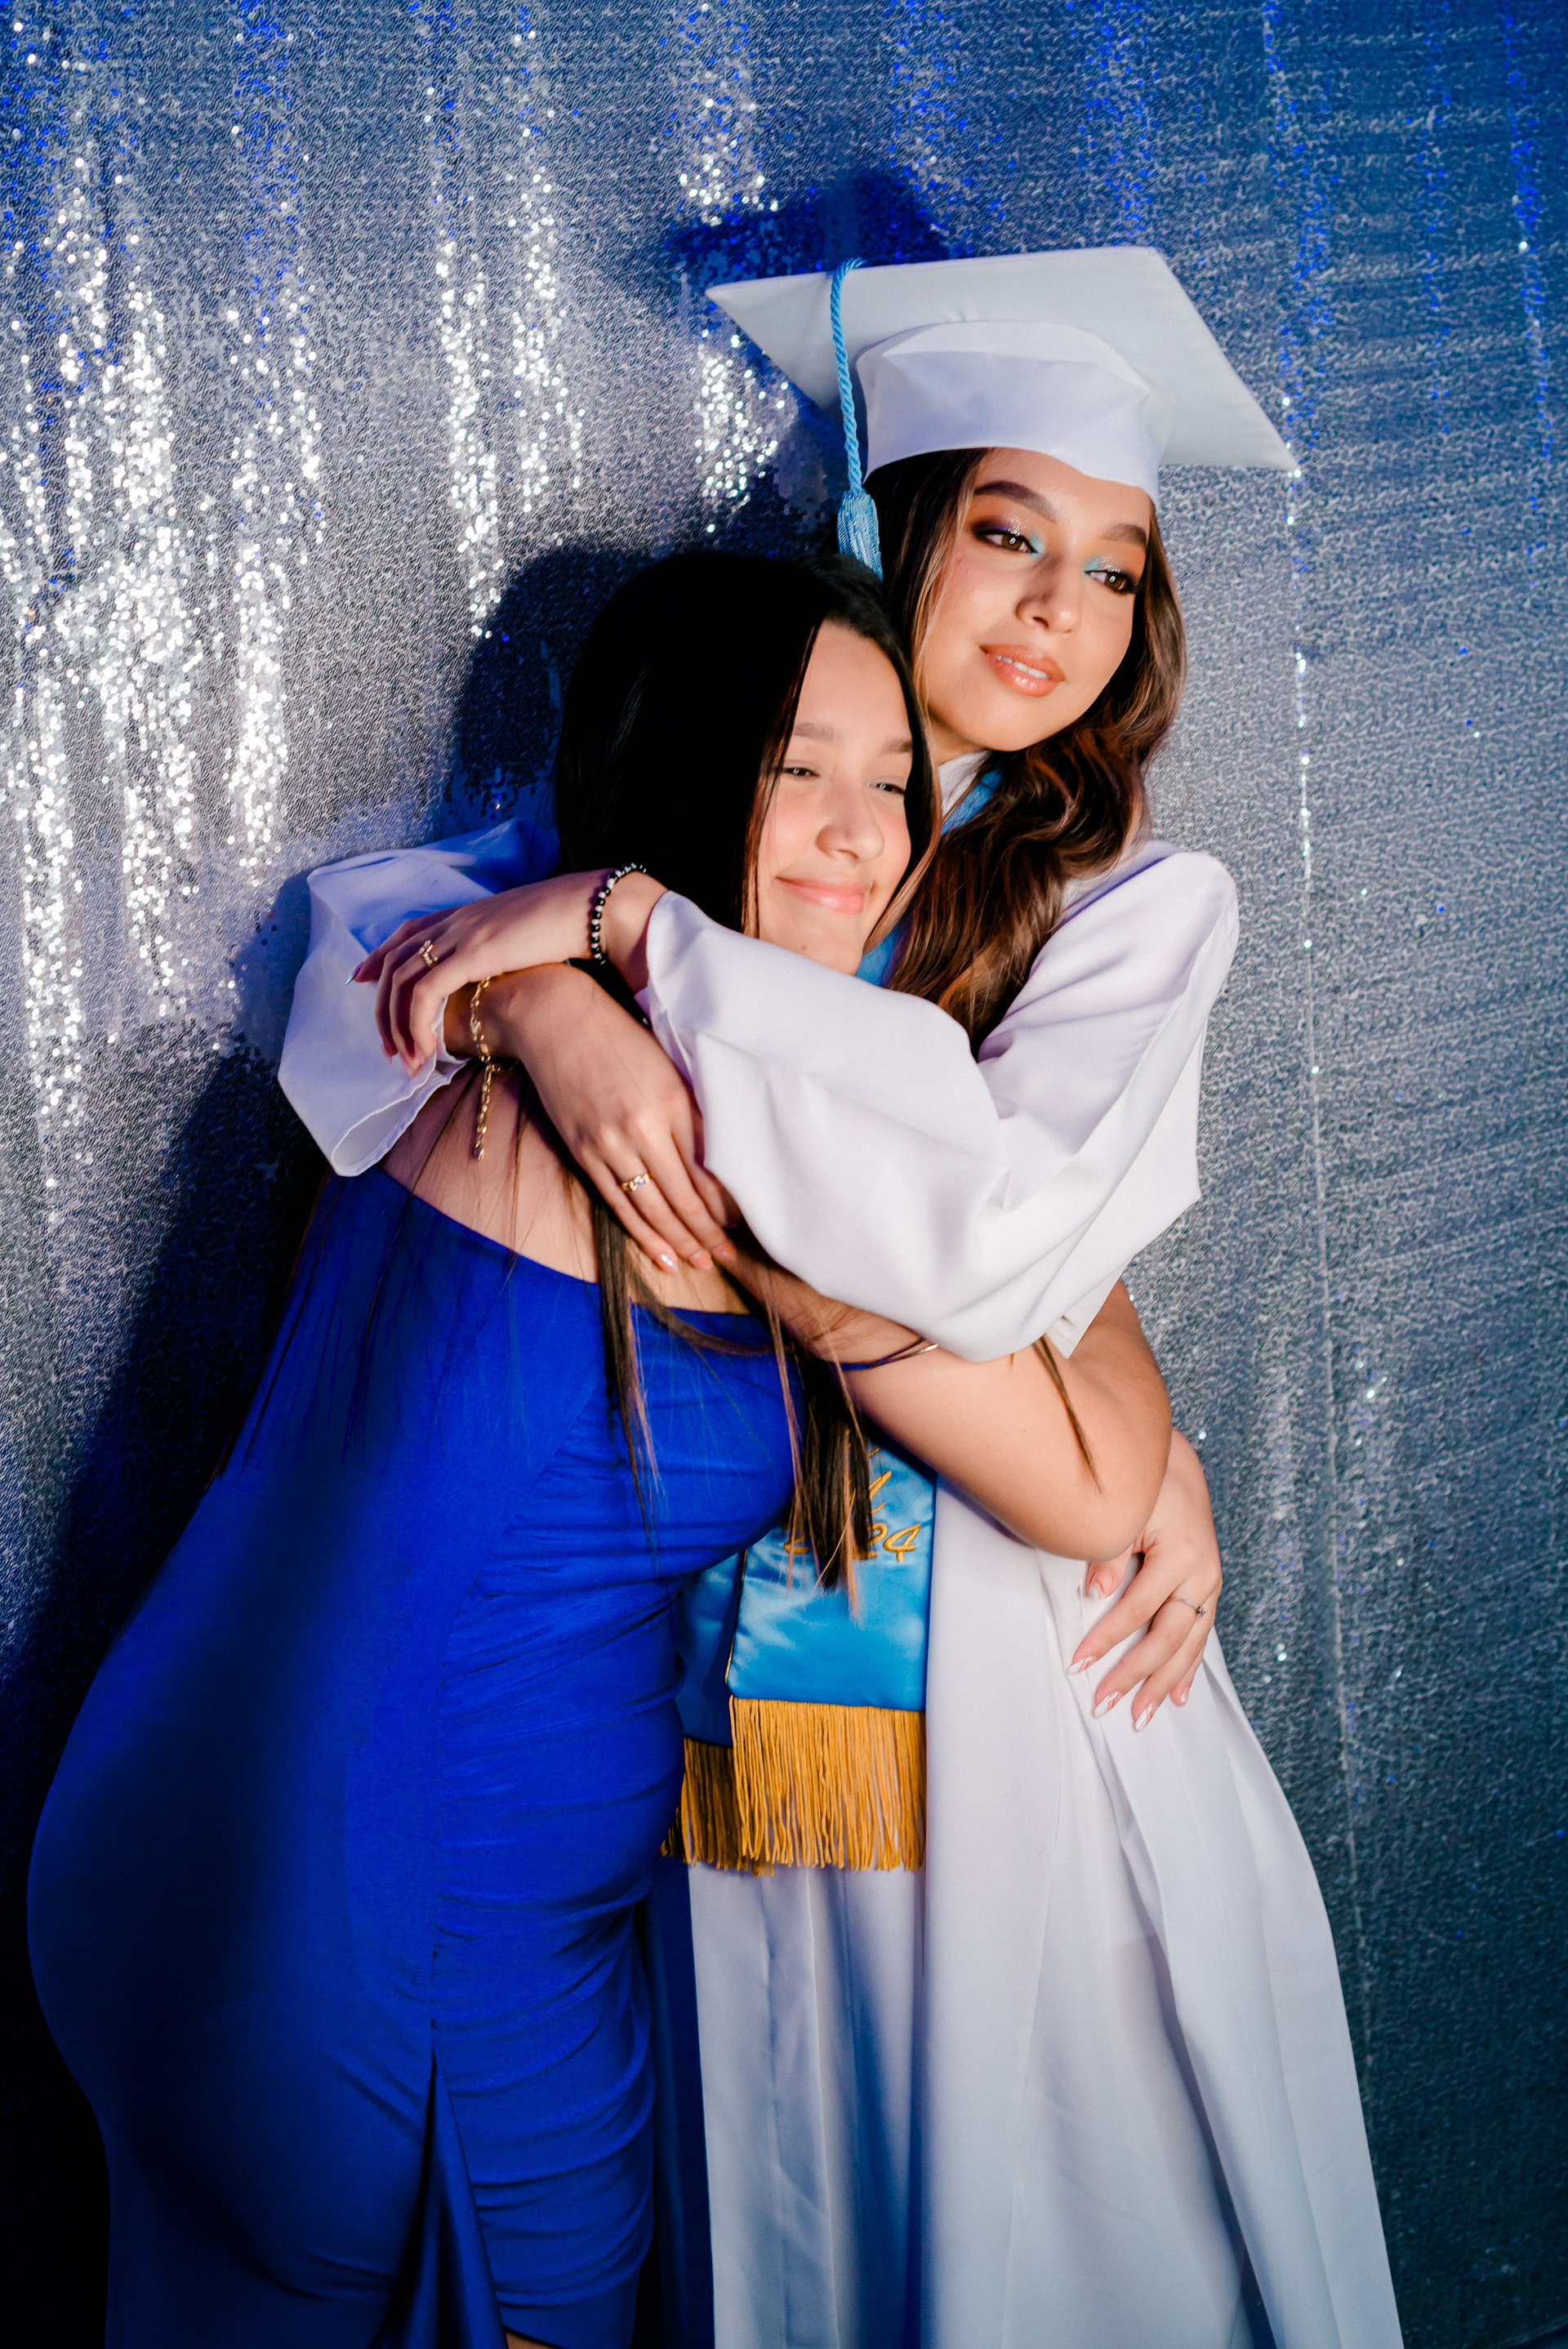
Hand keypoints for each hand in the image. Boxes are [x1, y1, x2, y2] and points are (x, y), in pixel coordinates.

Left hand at [353, 874, 605, 1073]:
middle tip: (388, 1049)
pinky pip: (425, 992)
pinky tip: (426, 1050)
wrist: (588, 910)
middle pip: (394, 963)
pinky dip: (417, 1023)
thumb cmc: (566, 929)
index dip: (377, 957)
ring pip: (402, 981)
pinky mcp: (471, 954)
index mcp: (464, 914)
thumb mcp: (520, 936)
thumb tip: (495, 974)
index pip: (404, 933)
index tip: (361, 980)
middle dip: (383, 1010)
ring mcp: (460, 935)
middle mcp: (454, 921)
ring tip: (407, 1061)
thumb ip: (497, 950)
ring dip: (398, 1026)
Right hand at [484, 965, 737, 1269]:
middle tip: (729, 1256)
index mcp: (674, 1101)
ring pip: (654, 1209)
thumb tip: (720, 1160)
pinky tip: (662, 1256)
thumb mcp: (668, 1066)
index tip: (743, 1222)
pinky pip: (619, 1205)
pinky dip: (643, 1234)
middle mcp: (644, 1127)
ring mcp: (610, 1144)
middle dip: (710, 1233)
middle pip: (686, 1197)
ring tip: (701, 1261)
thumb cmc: (620, 1036)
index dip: (728, 1205)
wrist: (554, 1018)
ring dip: (681, 1242)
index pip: (710, 1169)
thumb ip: (692, 1110)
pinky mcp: (584, 1152)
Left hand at [1067, 1429, 1221, 1730]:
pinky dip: (1188, 1665)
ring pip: (1189, 1644)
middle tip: (1105, 1704)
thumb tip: (1095, 1595)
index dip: (1106, 1641)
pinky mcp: (1207, 1585)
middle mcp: (1203, 1573)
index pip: (1137, 1611)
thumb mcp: (1125, 1511)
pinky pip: (1200, 1634)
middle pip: (1168, 1638)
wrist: (1175, 1461)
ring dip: (1163, 1681)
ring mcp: (1210, 1581)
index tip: (1077, 1663)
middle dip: (1135, 1675)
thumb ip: (1108, 1553)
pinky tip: (1178, 1694)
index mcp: (1182, 1555)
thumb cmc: (1147, 1483)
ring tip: (1143, 1715)